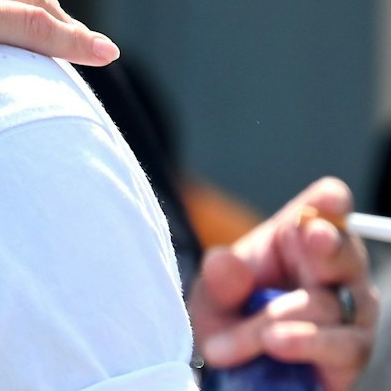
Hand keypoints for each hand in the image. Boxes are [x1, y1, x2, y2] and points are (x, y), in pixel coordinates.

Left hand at [191, 177, 375, 388]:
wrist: (234, 367)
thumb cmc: (231, 314)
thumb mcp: (213, 294)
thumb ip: (219, 278)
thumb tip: (224, 261)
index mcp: (299, 238)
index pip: (324, 209)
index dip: (328, 202)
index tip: (328, 198)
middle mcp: (335, 270)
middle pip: (343, 251)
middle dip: (329, 243)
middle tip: (315, 235)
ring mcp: (350, 311)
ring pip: (326, 305)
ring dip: (279, 319)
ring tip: (258, 334)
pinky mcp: (352, 352)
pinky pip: (342, 346)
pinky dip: (307, 344)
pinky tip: (278, 343)